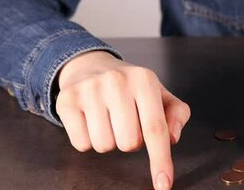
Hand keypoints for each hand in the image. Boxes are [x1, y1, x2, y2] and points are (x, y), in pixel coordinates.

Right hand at [55, 51, 189, 189]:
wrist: (90, 65)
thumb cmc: (131, 87)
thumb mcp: (159, 94)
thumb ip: (176, 114)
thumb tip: (172, 138)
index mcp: (144, 80)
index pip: (156, 129)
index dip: (161, 160)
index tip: (164, 184)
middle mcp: (117, 81)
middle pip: (129, 143)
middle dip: (130, 141)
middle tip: (126, 121)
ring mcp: (89, 89)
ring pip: (104, 146)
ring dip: (109, 140)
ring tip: (108, 119)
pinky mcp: (67, 101)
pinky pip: (82, 144)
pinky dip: (88, 139)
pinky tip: (91, 120)